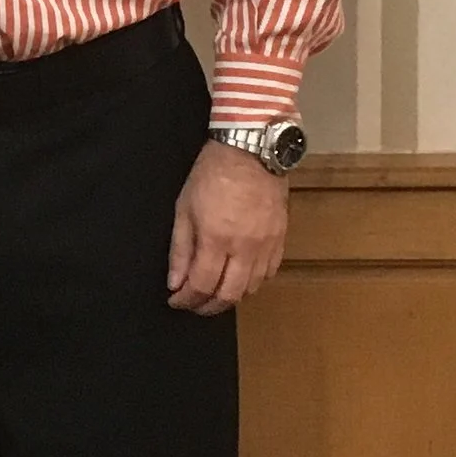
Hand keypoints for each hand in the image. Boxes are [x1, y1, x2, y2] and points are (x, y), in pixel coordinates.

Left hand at [166, 142, 290, 312]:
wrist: (250, 150)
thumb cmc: (212, 173)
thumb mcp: (184, 207)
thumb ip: (180, 249)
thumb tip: (175, 282)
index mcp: (216, 238)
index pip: (201, 285)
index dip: (186, 299)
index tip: (176, 300)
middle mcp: (244, 247)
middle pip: (229, 295)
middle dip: (208, 307)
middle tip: (194, 305)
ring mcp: (266, 245)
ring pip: (251, 288)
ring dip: (231, 296)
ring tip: (215, 292)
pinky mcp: (280, 238)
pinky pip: (269, 273)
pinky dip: (253, 282)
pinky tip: (240, 278)